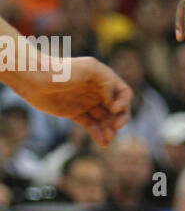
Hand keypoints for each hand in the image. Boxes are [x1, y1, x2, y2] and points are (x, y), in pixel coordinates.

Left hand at [11, 57, 131, 145]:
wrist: (34, 78)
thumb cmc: (61, 70)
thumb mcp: (89, 68)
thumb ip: (108, 81)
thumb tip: (115, 102)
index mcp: (103, 79)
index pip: (124, 93)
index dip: (124, 103)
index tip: (115, 110)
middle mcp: (97, 91)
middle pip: (117, 109)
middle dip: (119, 120)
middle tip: (115, 128)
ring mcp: (87, 103)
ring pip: (105, 119)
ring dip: (110, 130)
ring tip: (108, 139)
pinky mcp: (75, 113)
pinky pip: (91, 126)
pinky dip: (98, 134)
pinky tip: (102, 142)